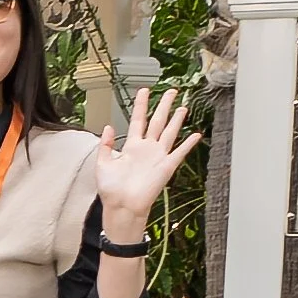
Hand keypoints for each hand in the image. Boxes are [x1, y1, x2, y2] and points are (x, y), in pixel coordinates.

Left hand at [94, 88, 201, 238]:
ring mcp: (157, 157)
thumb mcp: (102, 164)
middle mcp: (146, 149)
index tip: (144, 91)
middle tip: (171, 91)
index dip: (141, 105)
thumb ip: (105, 145)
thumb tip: (108, 127)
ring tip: (182, 106)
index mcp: (131, 147)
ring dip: (176, 120)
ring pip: (169, 132)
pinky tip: (196, 135)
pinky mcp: (166, 167)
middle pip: (157, 121)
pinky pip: (179, 152)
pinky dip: (188, 144)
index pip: (137, 120)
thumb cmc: (111, 190)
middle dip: (164, 105)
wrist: (122, 206)